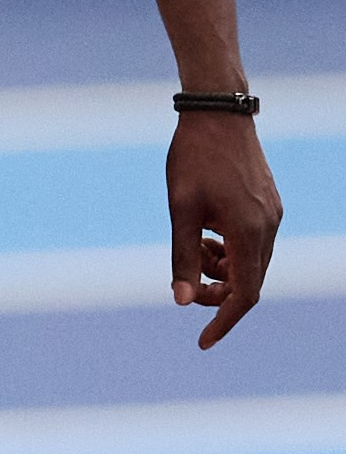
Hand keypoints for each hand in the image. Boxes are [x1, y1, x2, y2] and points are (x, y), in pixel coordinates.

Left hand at [168, 111, 280, 347]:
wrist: (216, 112)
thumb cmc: (192, 158)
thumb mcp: (180, 210)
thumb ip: (183, 258)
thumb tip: (182, 302)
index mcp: (249, 232)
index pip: (245, 296)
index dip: (223, 321)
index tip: (202, 342)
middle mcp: (269, 227)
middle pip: (249, 282)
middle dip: (218, 293)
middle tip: (186, 284)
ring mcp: (273, 214)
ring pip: (252, 262)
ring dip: (222, 269)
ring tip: (194, 248)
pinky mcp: (269, 204)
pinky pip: (254, 242)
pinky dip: (230, 250)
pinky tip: (207, 234)